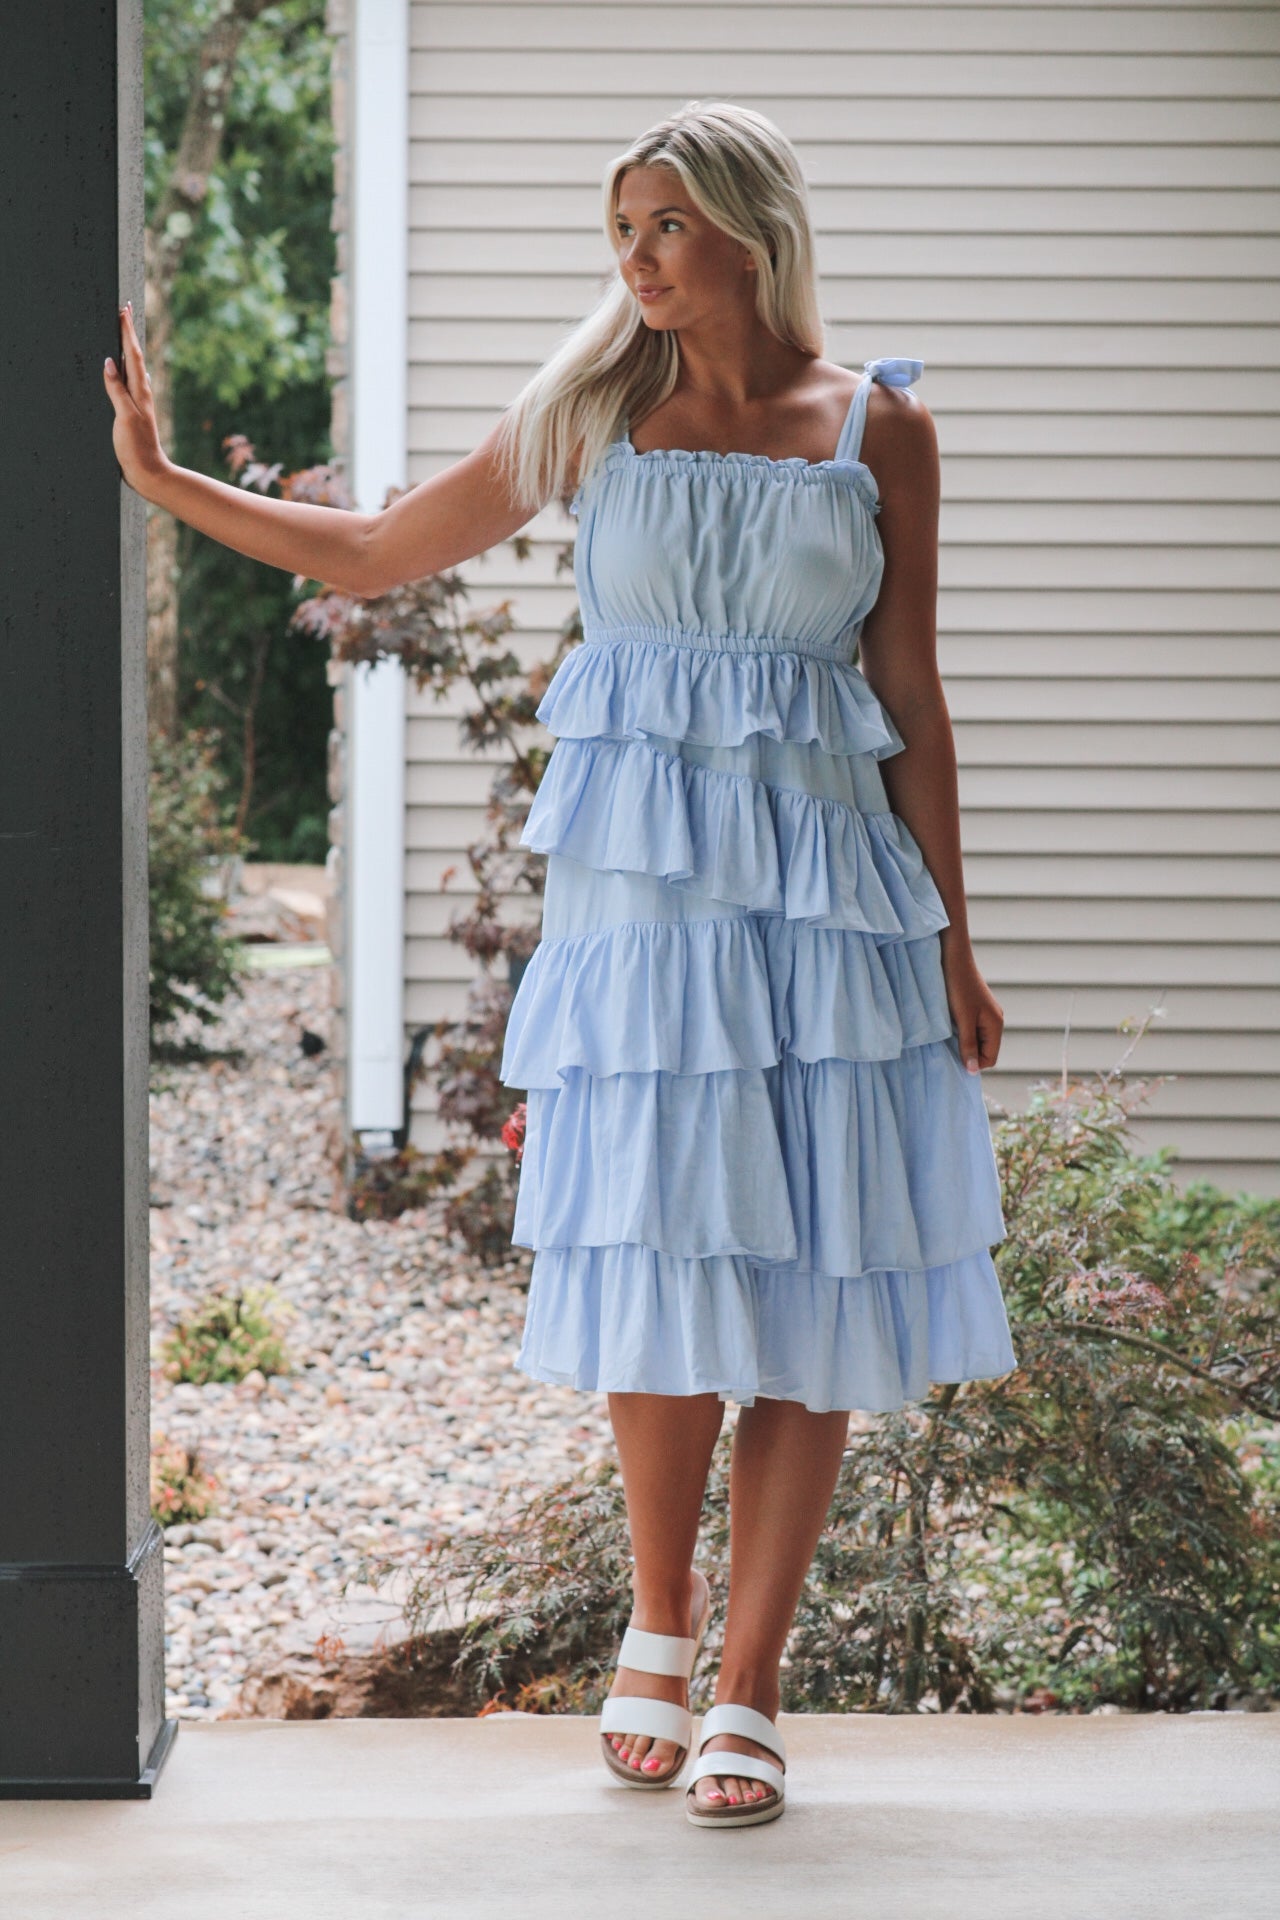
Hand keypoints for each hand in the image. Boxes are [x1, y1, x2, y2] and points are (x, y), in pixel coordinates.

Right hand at [103, 300, 168, 494]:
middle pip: (134, 356)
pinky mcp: (132, 413)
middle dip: (128, 332)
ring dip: (127, 348)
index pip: (133, 354)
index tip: (123, 309)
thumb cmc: (136, 448)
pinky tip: (122, 368)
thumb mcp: (124, 417)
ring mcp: (137, 403)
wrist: (149, 474)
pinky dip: (124, 369)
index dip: (127, 331)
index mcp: (140, 392)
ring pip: (132, 368)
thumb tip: (110, 361)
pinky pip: (127, 383)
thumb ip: (117, 390)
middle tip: (123, 310)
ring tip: (122, 331)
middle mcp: (141, 393)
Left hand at [941, 940, 1003, 1073]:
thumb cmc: (958, 988)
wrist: (954, 958)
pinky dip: (960, 1031)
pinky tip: (949, 1025)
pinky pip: (971, 1028)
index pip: (990, 1058)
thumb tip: (973, 1071)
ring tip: (948, 1034)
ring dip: (962, 1041)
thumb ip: (968, 1045)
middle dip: (968, 1052)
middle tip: (948, 1045)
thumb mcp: (963, 1019)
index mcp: (996, 1025)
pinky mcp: (975, 1008)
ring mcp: (985, 1014)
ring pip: (976, 1039)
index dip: (974, 1063)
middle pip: (984, 1050)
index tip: (954, 1057)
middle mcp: (994, 1020)